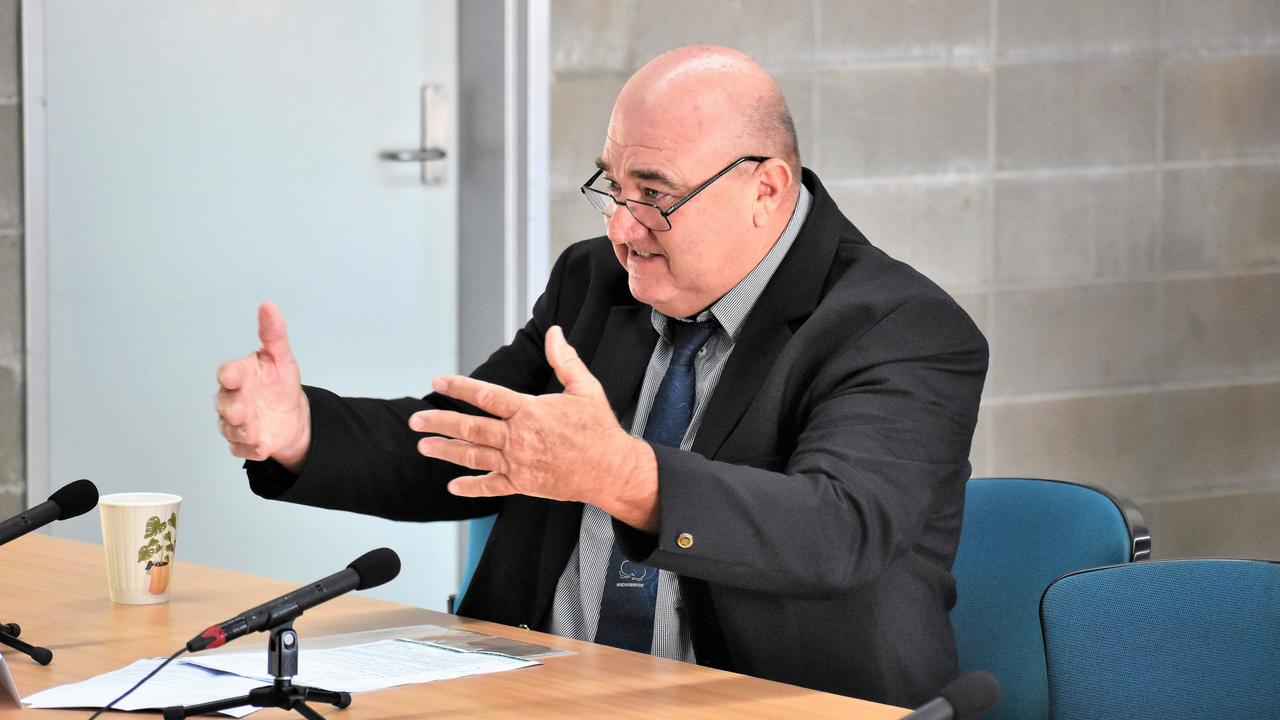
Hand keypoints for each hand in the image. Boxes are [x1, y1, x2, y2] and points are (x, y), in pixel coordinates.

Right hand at [215, 302, 310, 470]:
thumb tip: (268, 306)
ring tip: (257, 433)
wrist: (291, 414)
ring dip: (242, 432)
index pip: (228, 374)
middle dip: (232, 408)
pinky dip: (252, 450)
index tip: (232, 376)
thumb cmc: (279, 383)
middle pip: (225, 404)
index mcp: (240, 375)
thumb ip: (274, 334)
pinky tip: (263, 446)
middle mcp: (233, 398)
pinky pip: (242, 449)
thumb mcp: (282, 358)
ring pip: (231, 429)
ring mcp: (236, 422)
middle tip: (242, 411)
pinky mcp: (243, 443)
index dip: (229, 375)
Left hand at [409, 326, 660, 531]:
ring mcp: (518, 463)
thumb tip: (556, 333)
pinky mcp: (523, 484)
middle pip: (471, 428)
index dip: (460, 387)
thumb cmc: (599, 429)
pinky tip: (452, 485)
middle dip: (440, 422)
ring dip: (446, 451)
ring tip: (423, 446)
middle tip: (415, 419)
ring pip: (474, 456)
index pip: (486, 396)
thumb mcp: (585, 388)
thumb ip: (565, 360)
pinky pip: (491, 486)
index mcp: (531, 411)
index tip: (438, 381)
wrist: (611, 470)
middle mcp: (519, 438)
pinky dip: (470, 486)